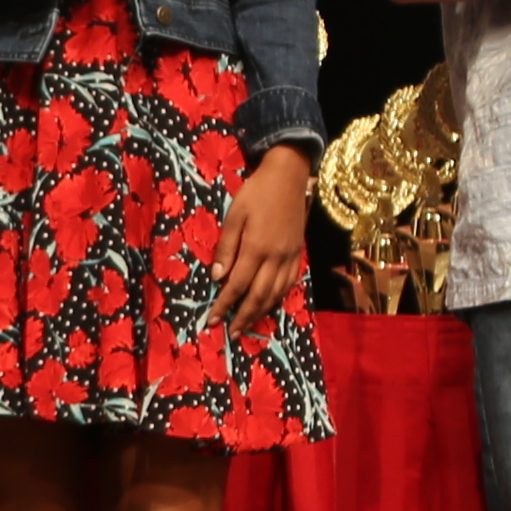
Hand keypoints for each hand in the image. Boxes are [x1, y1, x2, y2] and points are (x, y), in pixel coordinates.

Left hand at [214, 145, 314, 331]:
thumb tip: (217, 278)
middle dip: (243, 317)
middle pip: (258, 296)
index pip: (237, 285)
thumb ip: (226, 248)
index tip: (212, 320)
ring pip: (276, 294)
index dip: (224, 305)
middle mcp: (276, 257)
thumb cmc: (256, 193)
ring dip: (260, 312)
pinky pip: (288, 284)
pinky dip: (277, 298)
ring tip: (247, 326)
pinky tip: (268, 305)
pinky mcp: (298, 253)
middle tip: (231, 333)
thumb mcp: (234, 215)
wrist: (288, 176)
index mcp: (256, 248)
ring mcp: (290, 257)